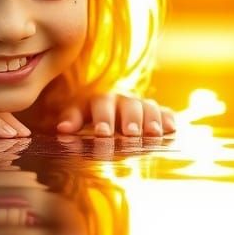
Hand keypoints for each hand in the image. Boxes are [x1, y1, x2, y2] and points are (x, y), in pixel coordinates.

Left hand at [56, 93, 176, 136]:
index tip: (103, 134)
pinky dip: (168, 120)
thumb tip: (62, 129)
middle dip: (129, 118)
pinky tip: (171, 129)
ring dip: (150, 119)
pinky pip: (165, 113)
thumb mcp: (79, 119)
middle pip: (127, 105)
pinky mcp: (157, 113)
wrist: (112, 118)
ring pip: (147, 107)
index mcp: (99, 101)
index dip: (102, 118)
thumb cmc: (91, 123)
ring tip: (152, 133)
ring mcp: (140, 106)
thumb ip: (72, 122)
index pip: (100, 105)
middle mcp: (121, 100)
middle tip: (130, 133)